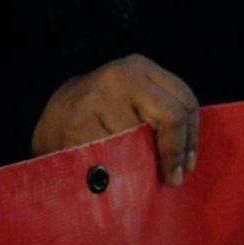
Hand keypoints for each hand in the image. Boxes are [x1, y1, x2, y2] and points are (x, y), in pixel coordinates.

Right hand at [30, 54, 198, 185]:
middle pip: (172, 117)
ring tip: (139, 174)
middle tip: (172, 177)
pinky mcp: (80, 124)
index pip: (185, 101)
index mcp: (139, 67)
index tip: (187, 164)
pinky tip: (116, 173)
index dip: (191, 139)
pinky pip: (116, 156)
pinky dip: (121, 171)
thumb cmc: (103, 114)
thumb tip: (189, 156)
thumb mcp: (133, 98)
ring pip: (144, 141)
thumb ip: (161, 111)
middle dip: (176, 153)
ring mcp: (98, 98)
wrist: (52, 117)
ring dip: (146, 165)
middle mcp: (120, 76)